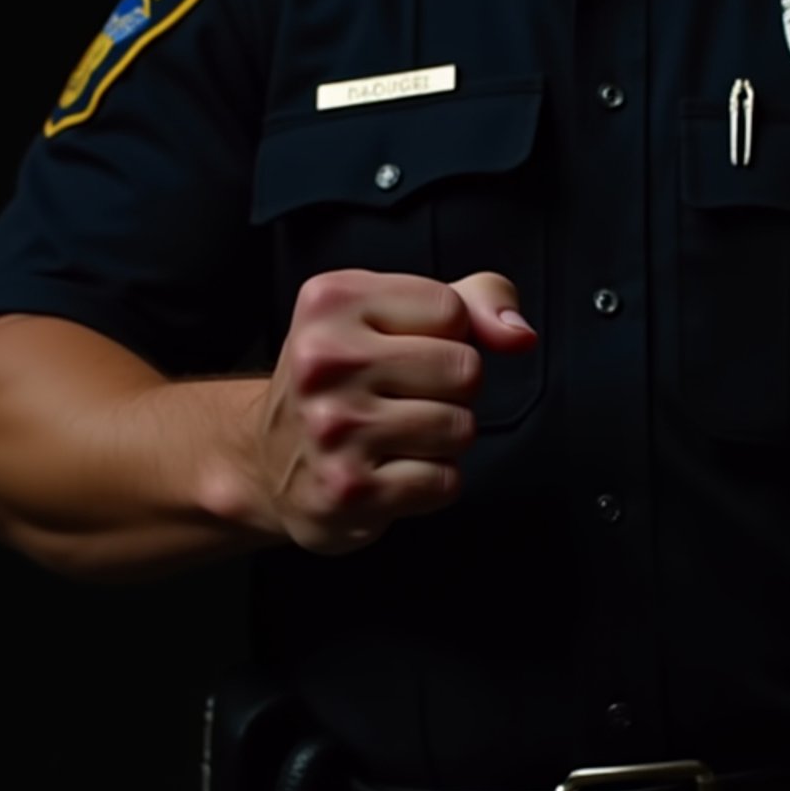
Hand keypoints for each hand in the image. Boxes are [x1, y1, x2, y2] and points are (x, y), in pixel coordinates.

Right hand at [258, 269, 535, 553]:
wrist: (269, 461)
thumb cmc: (349, 380)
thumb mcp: (399, 315)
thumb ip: (476, 301)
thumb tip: (520, 336)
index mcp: (332, 300)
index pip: (452, 310)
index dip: (448, 336)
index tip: (404, 351)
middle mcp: (323, 360)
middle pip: (465, 370)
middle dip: (452, 391)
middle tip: (402, 399)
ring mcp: (333, 428)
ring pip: (460, 428)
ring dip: (444, 439)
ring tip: (395, 435)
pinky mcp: (348, 490)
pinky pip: (444, 482)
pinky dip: (431, 483)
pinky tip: (389, 472)